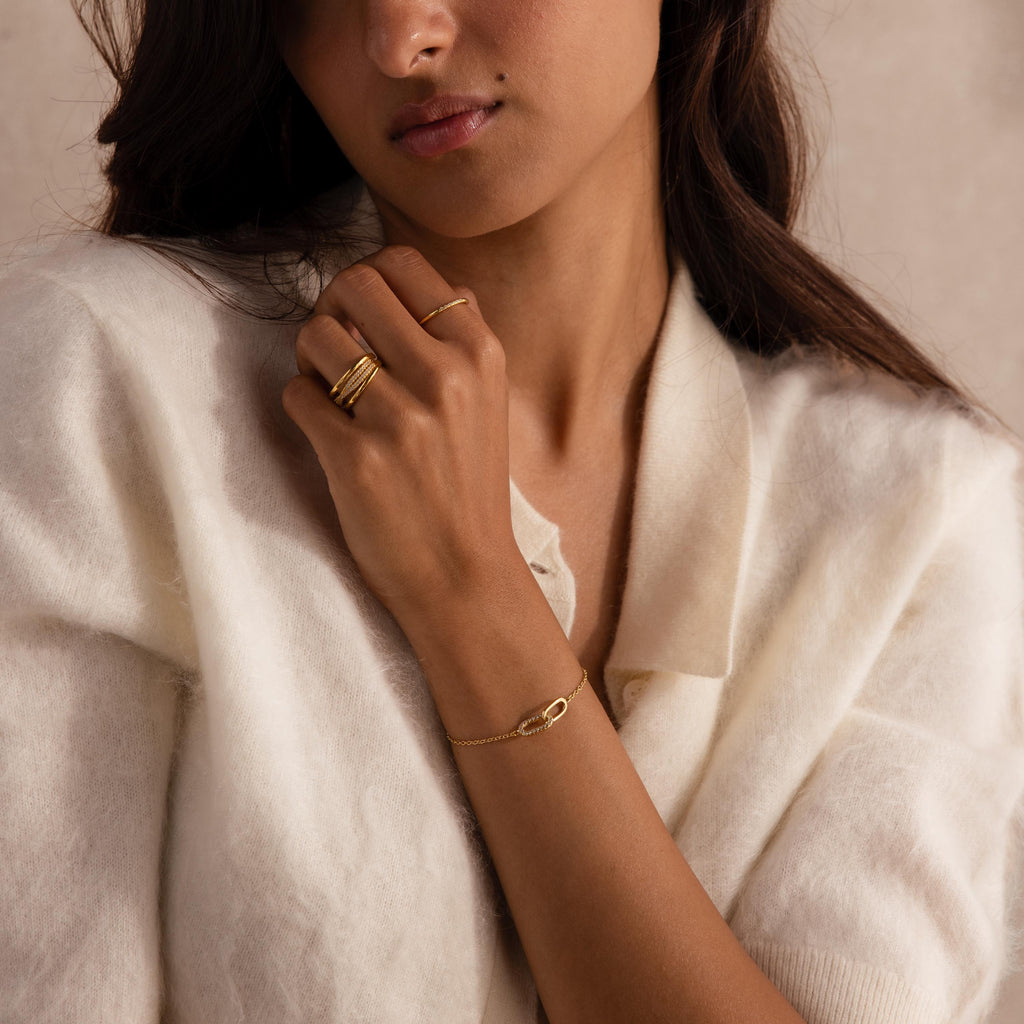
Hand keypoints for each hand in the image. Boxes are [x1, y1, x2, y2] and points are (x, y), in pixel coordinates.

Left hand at [282, 245, 521, 630]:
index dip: (366, 278)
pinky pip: (297, 395)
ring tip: (329, 393)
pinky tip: (327, 433)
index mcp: (480, 352)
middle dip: (330, 308)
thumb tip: (402, 280)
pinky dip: (301, 407)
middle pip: (353, 284)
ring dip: (309, 360)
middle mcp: (445, 376)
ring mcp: (401, 418)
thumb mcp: (489, 400)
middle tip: (333, 346)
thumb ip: (455, 335)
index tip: (360, 313)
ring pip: (314, 336)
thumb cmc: (468, 486)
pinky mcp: (357, 459)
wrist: (466, 575)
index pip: (402, 262)